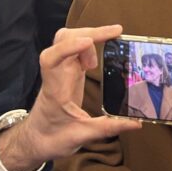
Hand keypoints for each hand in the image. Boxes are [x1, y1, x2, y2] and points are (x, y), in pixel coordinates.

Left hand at [0, 25, 141, 170]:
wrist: (35, 140)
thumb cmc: (52, 139)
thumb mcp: (81, 137)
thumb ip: (108, 127)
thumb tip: (136, 123)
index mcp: (56, 89)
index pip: (53, 59)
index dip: (69, 46)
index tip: (88, 41)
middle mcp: (56, 74)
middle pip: (63, 40)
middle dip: (89, 31)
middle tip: (115, 33)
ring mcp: (60, 70)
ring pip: (67, 39)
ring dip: (89, 35)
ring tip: (109, 44)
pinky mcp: (66, 71)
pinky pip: (74, 48)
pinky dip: (89, 43)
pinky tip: (101, 54)